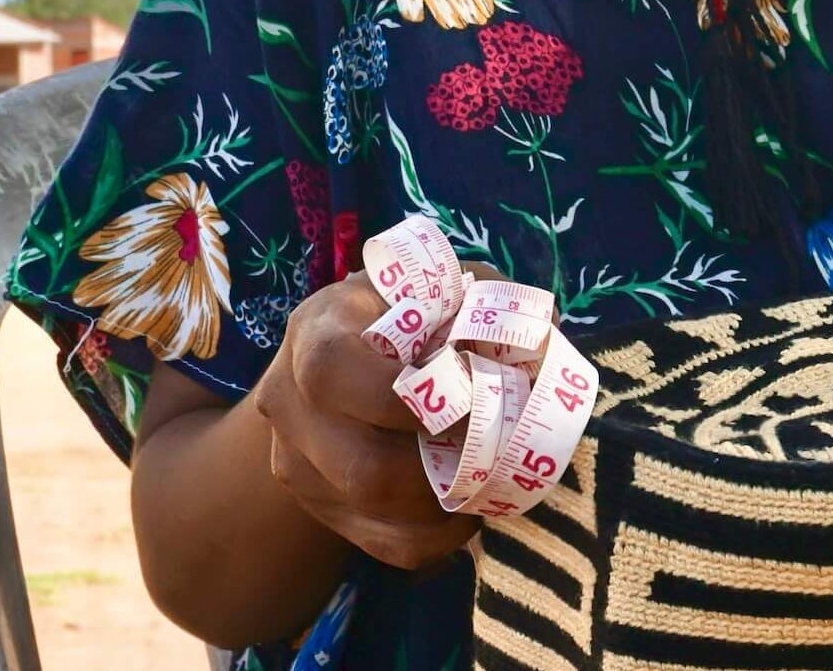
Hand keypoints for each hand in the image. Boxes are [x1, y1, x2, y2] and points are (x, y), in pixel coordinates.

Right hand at [252, 264, 510, 569]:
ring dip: (446, 503)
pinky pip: (386, 544)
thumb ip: (491, 303)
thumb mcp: (449, 288)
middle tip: (493, 449)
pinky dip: (440, 534)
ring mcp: (297, 462)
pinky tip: (469, 504)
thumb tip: (542, 350)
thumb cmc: (417, 313)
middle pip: (360, 467)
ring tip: (490, 475)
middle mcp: (290, 400)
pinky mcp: (321, 507)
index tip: (467, 401)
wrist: (354, 364)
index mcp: (318, 330)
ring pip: (373, 512)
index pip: (334, 373)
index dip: (404, 401)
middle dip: (441, 468)